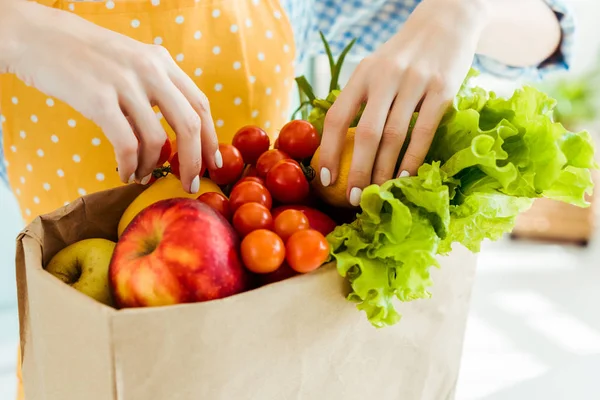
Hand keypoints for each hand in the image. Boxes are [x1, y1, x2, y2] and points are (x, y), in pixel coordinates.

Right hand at [1, 1, 218, 192]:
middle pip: (189, 125)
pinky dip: (128, 166)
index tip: (212, 163)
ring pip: (157, 140)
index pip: (200, 105)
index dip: (210, 139)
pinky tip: (124, 173)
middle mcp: (150, 70)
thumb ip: (157, 87)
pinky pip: (126, 145)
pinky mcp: (97, 99)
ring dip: (152, 167)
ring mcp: (124, 84)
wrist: (36, 36)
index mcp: (162, 62)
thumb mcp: (131, 60)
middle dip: (193, 162)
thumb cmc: (85, 55)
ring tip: (141, 176)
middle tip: (190, 185)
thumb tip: (178, 132)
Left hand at [318, 0, 489, 205]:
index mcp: (362, 73)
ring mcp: (415, 83)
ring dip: (384, 170)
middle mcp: (385, 77)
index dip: (328, 151)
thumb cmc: (404, 55)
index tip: (325, 180)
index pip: (336, 117)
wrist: (446, 22)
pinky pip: (424, 131)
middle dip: (356, 171)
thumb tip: (340, 145)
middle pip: (365, 133)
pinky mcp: (442, 90)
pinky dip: (412, 158)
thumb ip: (360, 98)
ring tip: (378, 193)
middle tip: (353, 199)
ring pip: (394, 136)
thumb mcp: (374, 67)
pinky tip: (405, 177)